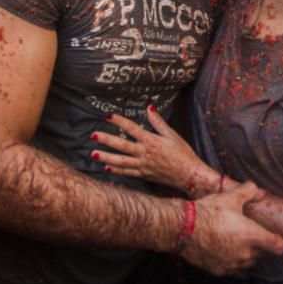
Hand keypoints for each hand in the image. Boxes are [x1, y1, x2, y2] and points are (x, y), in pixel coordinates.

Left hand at [92, 106, 207, 191]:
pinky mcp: (144, 175)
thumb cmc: (183, 153)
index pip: (132, 129)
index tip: (108, 116)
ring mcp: (143, 166)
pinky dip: (117, 171)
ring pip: (121, 161)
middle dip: (106, 140)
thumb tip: (149, 108)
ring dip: (106, 157)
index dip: (119, 121)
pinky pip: (127, 173)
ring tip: (93, 154)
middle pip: (122, 146)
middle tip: (93, 135)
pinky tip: (107, 167)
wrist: (189, 175)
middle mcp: (145, 153)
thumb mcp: (172, 135)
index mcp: (151, 141)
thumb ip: (158, 122)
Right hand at [181, 181, 282, 275]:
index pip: (278, 246)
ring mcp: (233, 265)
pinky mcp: (220, 271)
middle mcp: (245, 254)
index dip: (281, 241)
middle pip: (263, 255)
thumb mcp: (230, 197)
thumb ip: (249, 192)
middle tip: (252, 234)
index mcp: (252, 236)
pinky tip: (225, 251)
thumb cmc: (209, 211)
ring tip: (237, 242)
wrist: (183, 227)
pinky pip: (234, 270)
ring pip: (249, 264)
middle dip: (260, 246)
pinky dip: (233, 262)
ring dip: (247, 255)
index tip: (279, 237)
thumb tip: (261, 190)